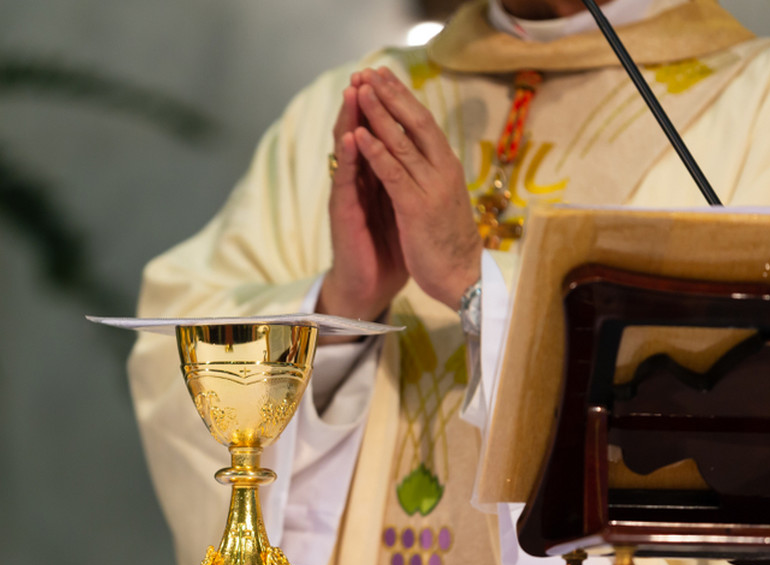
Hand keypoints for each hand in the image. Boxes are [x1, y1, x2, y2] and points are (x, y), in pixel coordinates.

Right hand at [317, 71, 408, 325]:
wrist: (371, 288)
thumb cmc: (389, 251)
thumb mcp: (405, 210)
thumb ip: (407, 184)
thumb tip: (426, 162)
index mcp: (378, 179)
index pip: (380, 136)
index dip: (384, 110)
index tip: (390, 80)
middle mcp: (361, 182)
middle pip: (360, 134)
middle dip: (363, 104)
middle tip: (365, 72)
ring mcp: (350, 196)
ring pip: (348, 151)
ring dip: (349, 120)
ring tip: (353, 92)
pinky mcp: (344, 215)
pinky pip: (346, 182)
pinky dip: (348, 159)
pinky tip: (350, 138)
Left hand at [351, 67, 480, 309]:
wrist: (463, 279)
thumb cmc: (449, 242)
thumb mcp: (442, 199)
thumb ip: (431, 173)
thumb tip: (420, 151)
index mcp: (447, 167)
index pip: (424, 122)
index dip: (402, 97)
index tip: (384, 76)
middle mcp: (442, 170)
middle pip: (415, 121)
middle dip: (389, 95)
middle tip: (368, 71)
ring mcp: (430, 188)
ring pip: (401, 142)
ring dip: (378, 114)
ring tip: (359, 90)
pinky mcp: (416, 208)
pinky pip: (393, 174)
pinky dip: (376, 152)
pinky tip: (359, 135)